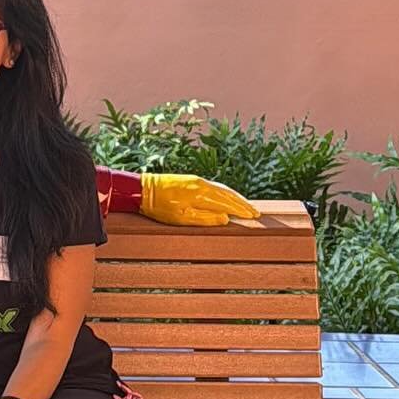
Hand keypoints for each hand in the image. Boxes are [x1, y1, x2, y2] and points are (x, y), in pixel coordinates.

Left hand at [140, 172, 260, 228]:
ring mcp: (197, 180)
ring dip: (236, 197)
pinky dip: (225, 192)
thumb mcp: (182, 219)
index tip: (253, 217)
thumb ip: (205, 219)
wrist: (143, 189)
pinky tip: (227, 197)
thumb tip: (225, 219)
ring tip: (246, 206)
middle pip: (228, 195)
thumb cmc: (160, 207)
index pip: (227, 204)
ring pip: (222, 189)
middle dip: (242, 204)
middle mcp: (202, 184)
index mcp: (201, 195)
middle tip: (255, 213)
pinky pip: (214, 186)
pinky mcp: (192, 179)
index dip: (241, 211)